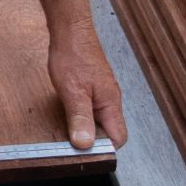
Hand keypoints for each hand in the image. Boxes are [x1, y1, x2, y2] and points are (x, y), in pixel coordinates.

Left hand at [48, 24, 127, 149]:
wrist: (70, 30)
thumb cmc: (74, 55)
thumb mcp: (73, 92)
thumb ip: (80, 118)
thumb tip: (85, 144)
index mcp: (110, 103)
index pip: (118, 138)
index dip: (104, 150)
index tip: (86, 155)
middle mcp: (110, 101)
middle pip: (108, 133)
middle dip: (92, 143)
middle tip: (71, 146)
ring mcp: (102, 95)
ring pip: (98, 123)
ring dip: (84, 131)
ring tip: (67, 132)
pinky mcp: (92, 90)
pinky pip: (90, 112)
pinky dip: (80, 119)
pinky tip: (67, 117)